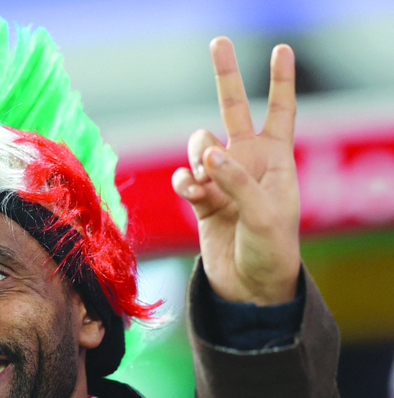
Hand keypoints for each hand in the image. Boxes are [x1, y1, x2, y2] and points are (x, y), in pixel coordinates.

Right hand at [172, 37, 300, 305]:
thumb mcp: (265, 214)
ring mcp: (222, 179)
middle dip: (226, 76)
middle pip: (234, 109)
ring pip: (199, 145)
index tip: (281, 48)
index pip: (281, 111)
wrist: (248, 288)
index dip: (281, 80)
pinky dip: (184, 182)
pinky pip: (184, 176)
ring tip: (202, 181)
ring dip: (196, 157)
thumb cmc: (271, 251)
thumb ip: (237, 179)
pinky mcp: (200, 199)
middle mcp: (247, 163)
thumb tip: (208, 152)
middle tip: (218, 42)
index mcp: (276, 161)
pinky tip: (192, 194)